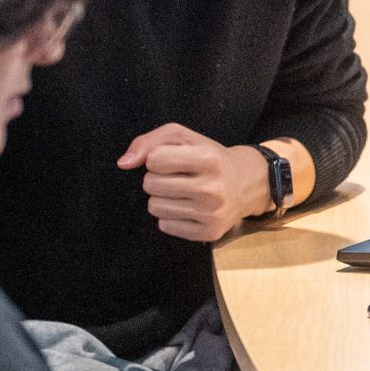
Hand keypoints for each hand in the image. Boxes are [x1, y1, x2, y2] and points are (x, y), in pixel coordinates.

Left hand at [119, 123, 268, 242]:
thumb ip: (148, 142)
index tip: (174, 160)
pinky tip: (189, 208)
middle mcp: (212, 188)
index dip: (157, 158)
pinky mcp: (208, 233)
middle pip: (150, 184)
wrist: (246, 184)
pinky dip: (171, 216)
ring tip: (183, 192)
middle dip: (158, 179)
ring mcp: (211, 213)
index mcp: (209, 159)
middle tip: (179, 177)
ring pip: (154, 207)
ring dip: (162, 198)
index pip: (153, 159)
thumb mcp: (183, 138)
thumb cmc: (208, 157)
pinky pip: (164, 225)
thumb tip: (123, 164)